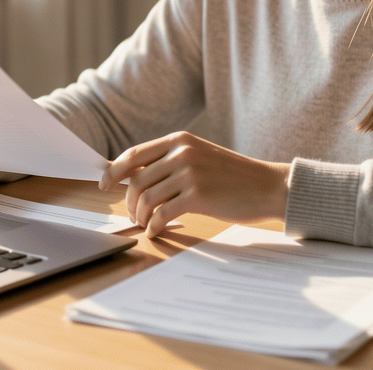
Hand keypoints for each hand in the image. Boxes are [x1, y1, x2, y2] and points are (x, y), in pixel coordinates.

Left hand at [100, 131, 289, 237]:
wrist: (268, 186)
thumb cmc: (234, 177)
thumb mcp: (201, 157)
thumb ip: (172, 162)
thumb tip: (136, 179)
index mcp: (180, 140)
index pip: (134, 154)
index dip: (113, 171)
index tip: (103, 185)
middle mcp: (182, 152)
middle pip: (137, 180)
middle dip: (130, 202)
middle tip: (134, 216)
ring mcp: (189, 173)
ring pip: (146, 198)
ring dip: (141, 217)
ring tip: (146, 225)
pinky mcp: (198, 196)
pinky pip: (162, 214)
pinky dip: (154, 227)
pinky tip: (156, 232)